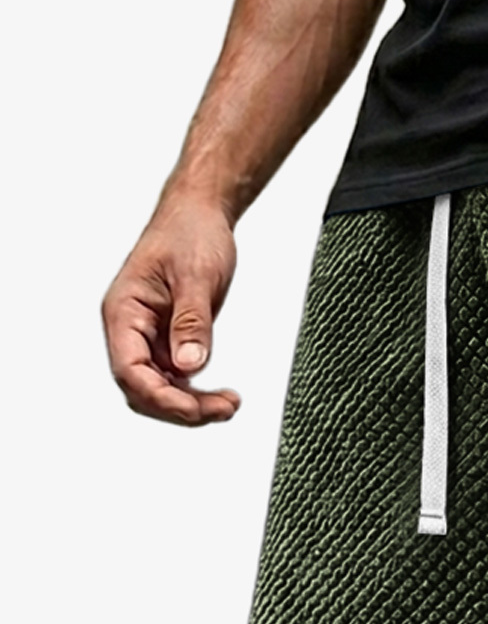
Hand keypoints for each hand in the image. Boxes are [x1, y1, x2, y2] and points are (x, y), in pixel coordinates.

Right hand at [102, 194, 240, 425]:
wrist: (200, 215)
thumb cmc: (191, 233)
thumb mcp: (197, 276)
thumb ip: (192, 322)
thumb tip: (189, 365)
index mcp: (124, 310)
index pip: (129, 370)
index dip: (161, 397)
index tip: (197, 408)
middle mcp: (130, 328)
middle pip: (143, 389)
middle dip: (181, 407)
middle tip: (223, 408)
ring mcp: (149, 337)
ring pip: (160, 390)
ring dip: (192, 404)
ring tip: (228, 404)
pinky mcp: (168, 341)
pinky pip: (175, 380)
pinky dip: (196, 393)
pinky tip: (219, 395)